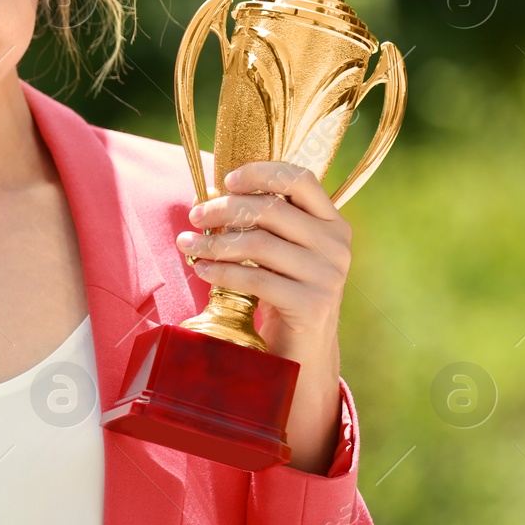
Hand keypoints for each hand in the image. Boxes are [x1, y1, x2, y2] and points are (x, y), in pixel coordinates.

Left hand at [174, 161, 350, 473]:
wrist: (302, 351)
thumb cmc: (282, 291)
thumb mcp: (279, 251)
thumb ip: (262, 222)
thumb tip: (213, 193)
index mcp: (332, 223)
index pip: (301, 179)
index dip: (262, 173)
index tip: (226, 180)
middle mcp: (336, 245)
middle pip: (271, 209)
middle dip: (224, 209)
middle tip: (195, 216)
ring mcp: (328, 275)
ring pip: (259, 244)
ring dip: (215, 242)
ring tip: (188, 245)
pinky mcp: (312, 304)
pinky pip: (256, 279)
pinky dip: (222, 272)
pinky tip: (201, 270)